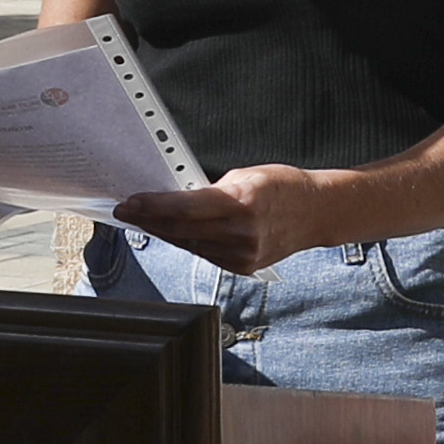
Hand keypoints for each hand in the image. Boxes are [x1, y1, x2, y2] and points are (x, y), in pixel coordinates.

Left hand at [120, 167, 335, 274]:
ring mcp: (242, 254)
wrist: (316, 213)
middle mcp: (241, 233)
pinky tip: (176, 234)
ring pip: (190, 245)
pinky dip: (189, 243)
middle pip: (181, 230)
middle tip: (126, 212)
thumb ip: (211, 192)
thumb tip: (178, 202)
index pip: (184, 208)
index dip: (152, 207)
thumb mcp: (245, 176)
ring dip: (165, 233)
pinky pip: (205, 254)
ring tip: (146, 221)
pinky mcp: (243, 266)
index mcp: (240, 203)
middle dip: (149, 220)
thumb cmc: (283, 187)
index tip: (130, 203)